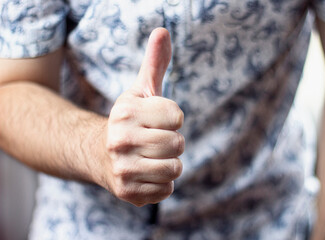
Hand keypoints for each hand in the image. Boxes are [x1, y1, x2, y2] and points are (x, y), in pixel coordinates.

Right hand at [104, 28, 184, 206]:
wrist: (98, 154)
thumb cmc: (129, 121)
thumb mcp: (140, 91)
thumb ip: (154, 63)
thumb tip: (163, 30)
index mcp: (126, 112)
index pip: (177, 117)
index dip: (172, 119)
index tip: (156, 121)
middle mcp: (120, 141)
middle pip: (178, 144)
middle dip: (171, 142)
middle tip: (152, 141)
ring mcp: (122, 169)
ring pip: (175, 168)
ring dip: (168, 163)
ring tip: (150, 157)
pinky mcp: (127, 192)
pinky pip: (167, 190)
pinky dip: (161, 183)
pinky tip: (145, 173)